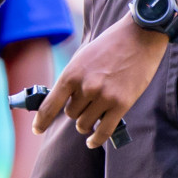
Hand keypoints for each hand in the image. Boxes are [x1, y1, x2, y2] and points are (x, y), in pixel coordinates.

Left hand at [34, 15, 167, 148]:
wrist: (140, 35)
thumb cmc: (111, 44)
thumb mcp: (83, 56)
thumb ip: (73, 78)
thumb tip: (64, 101)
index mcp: (72, 73)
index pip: (50, 105)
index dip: (41, 121)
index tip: (37, 130)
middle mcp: (85, 87)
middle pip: (71, 114)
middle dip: (77, 111)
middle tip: (87, 102)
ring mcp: (104, 96)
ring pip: (85, 124)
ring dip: (87, 123)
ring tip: (94, 115)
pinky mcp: (121, 104)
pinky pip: (103, 131)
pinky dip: (96, 139)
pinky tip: (93, 141)